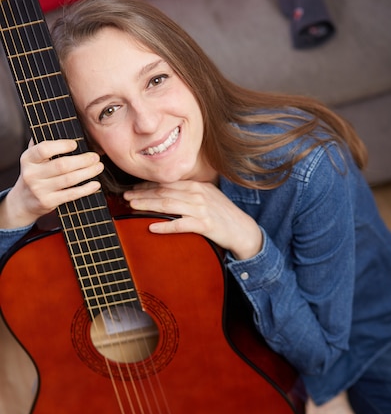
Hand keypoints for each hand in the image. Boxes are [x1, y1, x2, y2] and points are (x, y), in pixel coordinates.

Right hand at [0, 139, 103, 229]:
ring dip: (87, 173)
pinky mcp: (48, 202)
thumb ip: (44, 145)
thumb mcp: (33, 159)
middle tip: (95, 157)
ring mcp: (39, 189)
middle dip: (82, 160)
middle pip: (61, 165)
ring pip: (68, 180)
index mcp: (28, 158)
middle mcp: (31, 174)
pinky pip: (70, 195)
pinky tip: (96, 184)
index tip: (76, 144)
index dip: (61, 146)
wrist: (24, 200)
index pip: (44, 149)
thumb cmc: (36, 174)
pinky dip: (85, 189)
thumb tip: (67, 130)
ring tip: (98, 167)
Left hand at [123, 180, 262, 259]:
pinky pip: (181, 225)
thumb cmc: (222, 215)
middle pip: (163, 192)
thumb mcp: (206, 197)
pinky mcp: (205, 225)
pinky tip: (151, 227)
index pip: (166, 184)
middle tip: (125, 197)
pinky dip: (165, 226)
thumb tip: (165, 193)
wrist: (242, 229)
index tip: (132, 189)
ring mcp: (201, 209)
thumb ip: (188, 193)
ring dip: (147, 205)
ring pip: (168, 205)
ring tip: (132, 207)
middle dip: (142, 194)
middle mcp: (197, 194)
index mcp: (196, 185)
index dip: (146, 186)